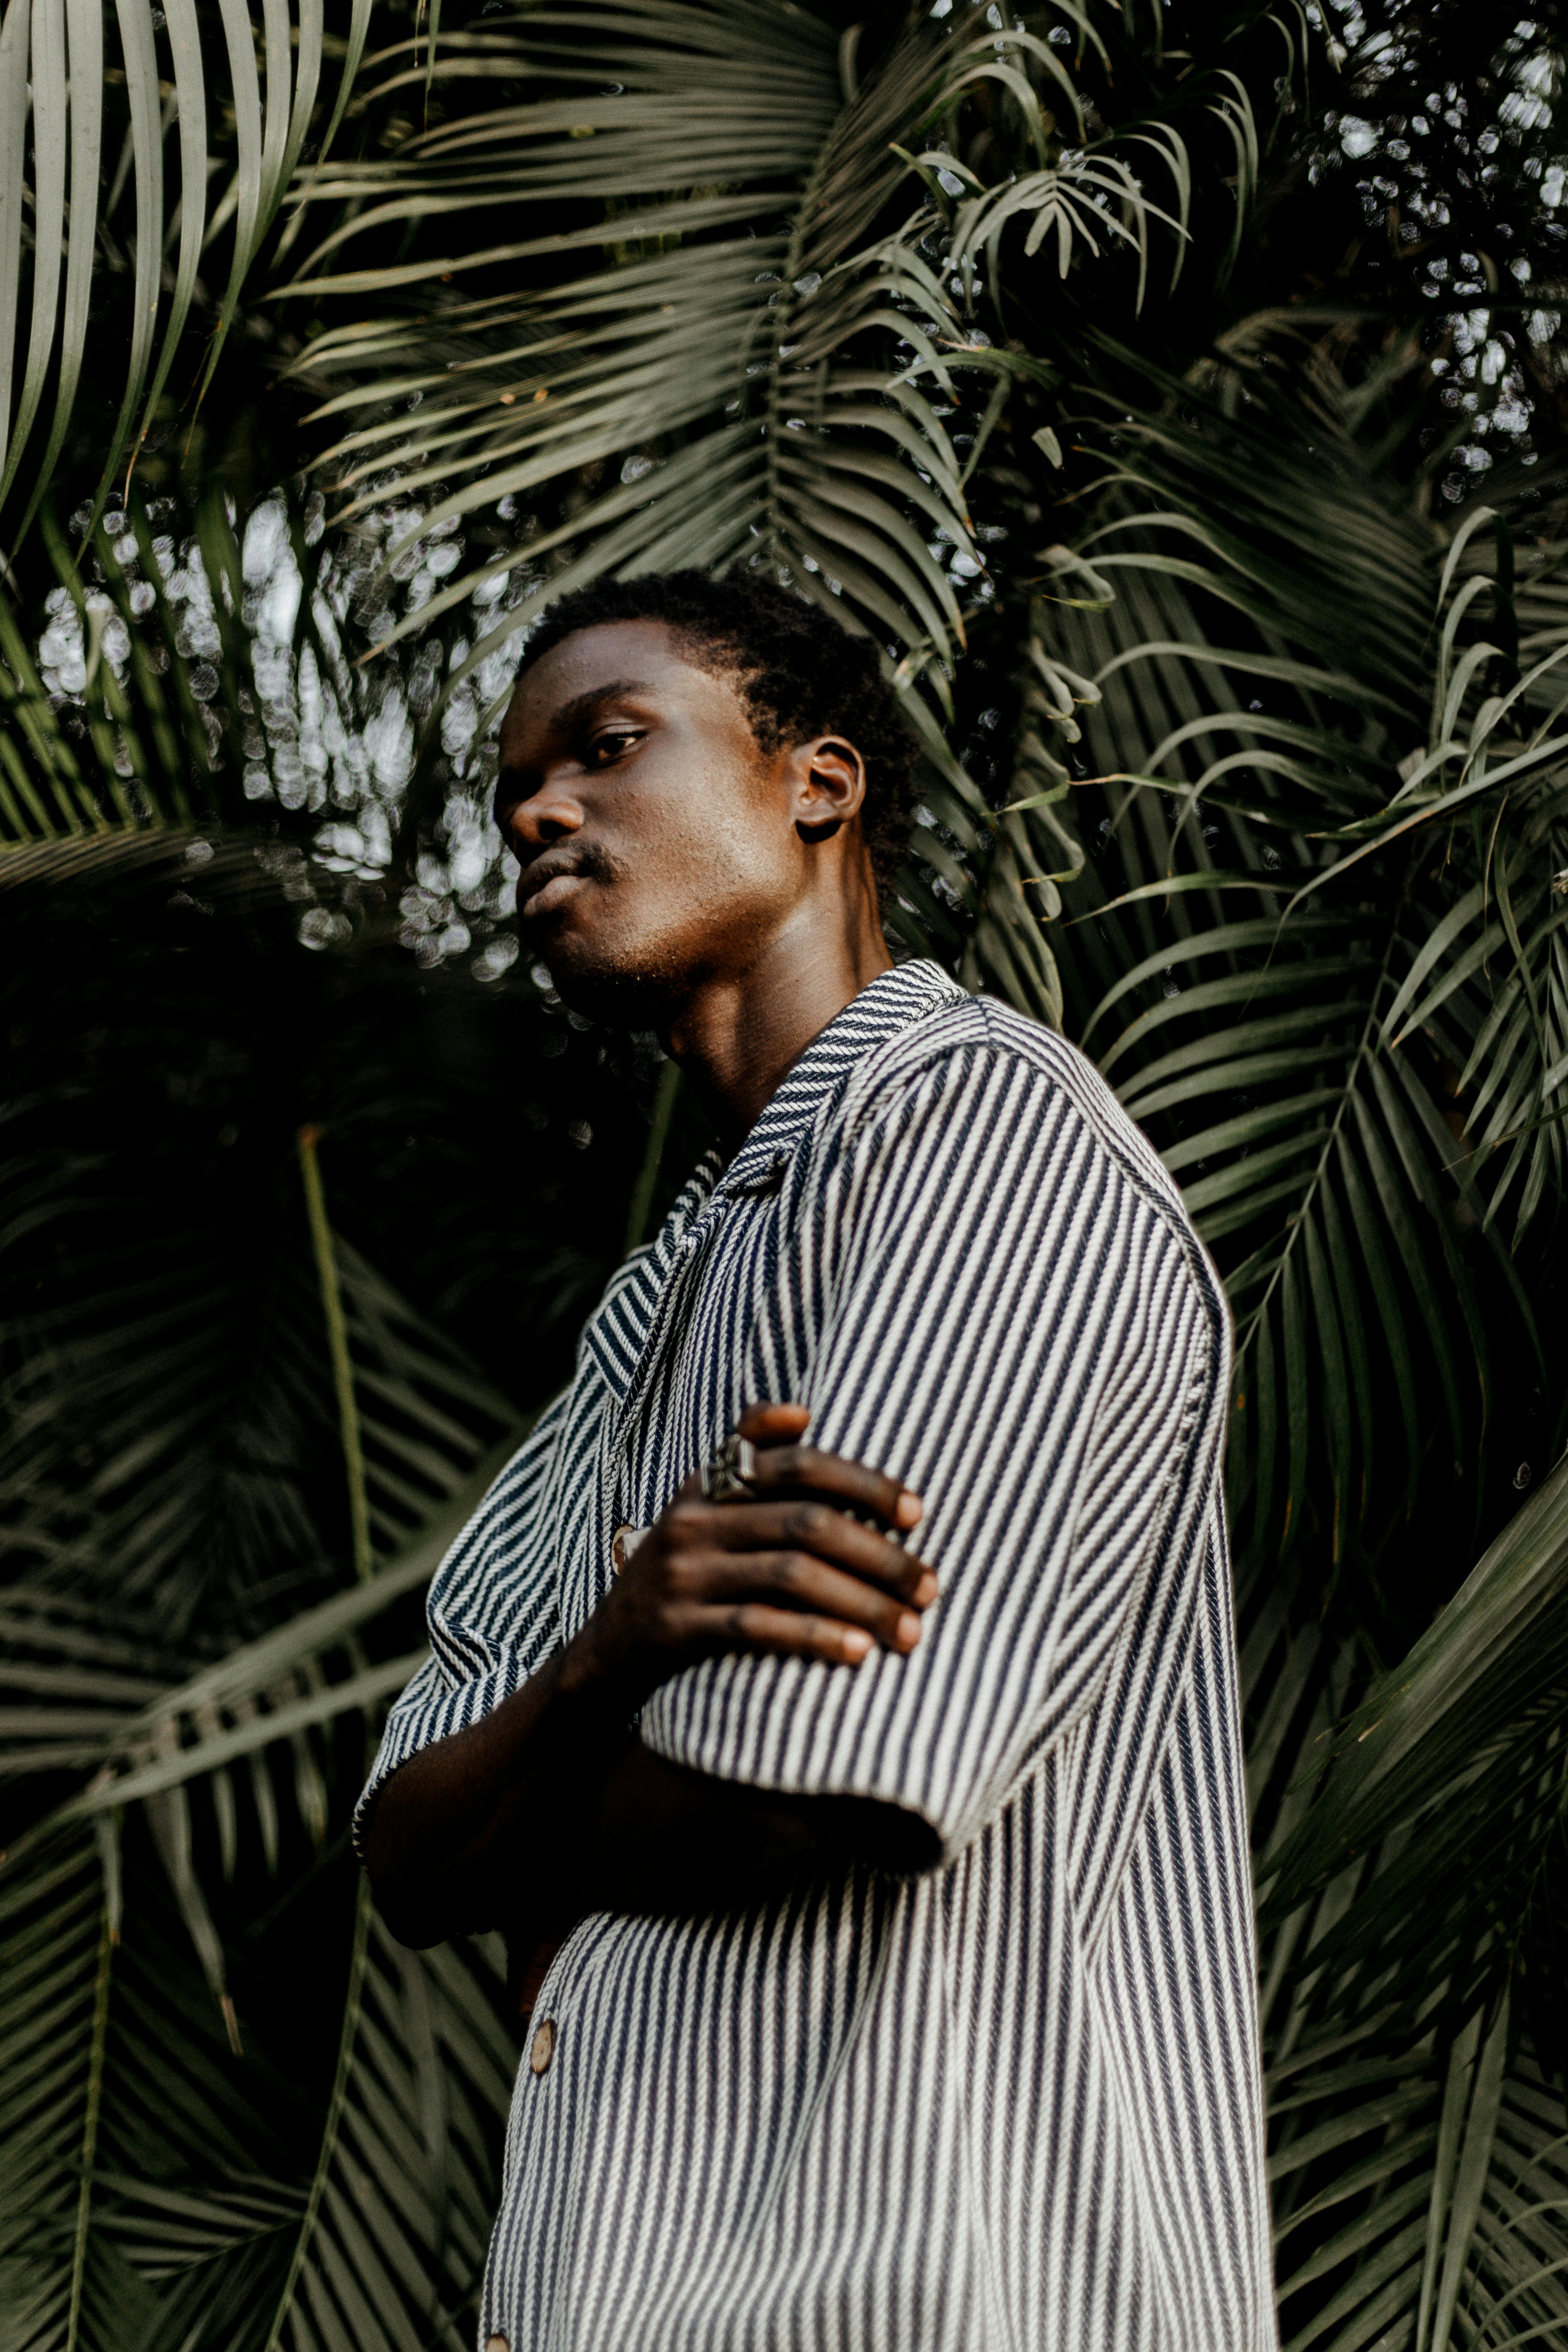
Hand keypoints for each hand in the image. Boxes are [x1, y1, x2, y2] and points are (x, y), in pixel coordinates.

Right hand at [569, 1403, 936, 1700]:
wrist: (607, 1650)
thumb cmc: (686, 1572)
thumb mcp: (703, 1509)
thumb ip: (748, 1460)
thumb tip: (801, 1413)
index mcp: (709, 1484)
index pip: (797, 1464)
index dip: (862, 1483)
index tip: (916, 1513)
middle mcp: (693, 1521)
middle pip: (806, 1524)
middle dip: (880, 1556)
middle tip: (929, 1588)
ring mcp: (683, 1574)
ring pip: (790, 1576)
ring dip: (861, 1603)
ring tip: (908, 1630)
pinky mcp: (676, 1628)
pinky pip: (757, 1627)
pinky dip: (813, 1637)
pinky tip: (856, 1653)